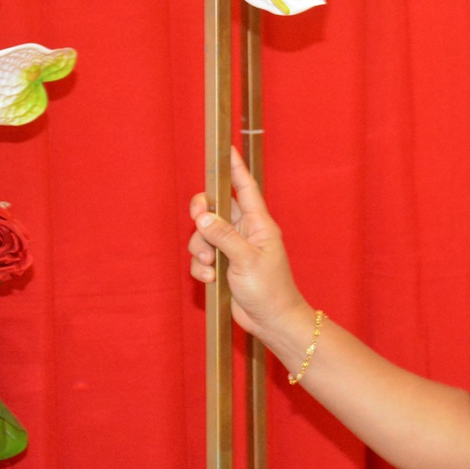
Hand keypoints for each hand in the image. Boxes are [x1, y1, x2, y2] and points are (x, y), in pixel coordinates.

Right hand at [188, 148, 308, 337]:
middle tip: (198, 222)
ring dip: (199, 250)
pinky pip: (201, 258)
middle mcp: (245, 232)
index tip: (226, 148)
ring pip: (203, 235)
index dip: (235, 168)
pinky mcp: (223, 266)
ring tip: (210, 267)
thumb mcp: (246, 260)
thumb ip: (224, 236)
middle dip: (201, 215)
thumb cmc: (269, 289)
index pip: (245, 188)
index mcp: (258, 224)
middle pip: (215, 208)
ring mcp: (233, 249)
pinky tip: (211, 281)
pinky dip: (200, 269)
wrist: (271, 320)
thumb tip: (203, 217)